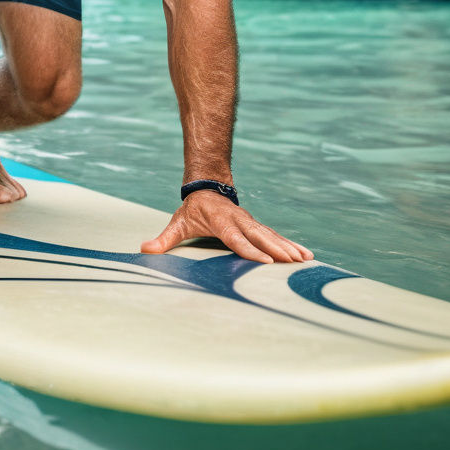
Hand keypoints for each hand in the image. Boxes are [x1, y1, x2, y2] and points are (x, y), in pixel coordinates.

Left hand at [140, 190, 313, 262]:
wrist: (207, 187)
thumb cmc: (192, 210)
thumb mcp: (177, 223)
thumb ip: (163, 239)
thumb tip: (144, 249)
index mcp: (221, 222)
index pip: (236, 238)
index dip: (249, 249)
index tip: (264, 261)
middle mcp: (239, 221)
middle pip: (259, 236)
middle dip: (276, 249)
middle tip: (292, 262)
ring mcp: (249, 222)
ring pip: (271, 235)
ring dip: (288, 247)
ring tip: (305, 259)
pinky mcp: (256, 226)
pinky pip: (275, 235)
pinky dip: (290, 244)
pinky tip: (304, 254)